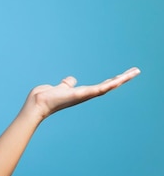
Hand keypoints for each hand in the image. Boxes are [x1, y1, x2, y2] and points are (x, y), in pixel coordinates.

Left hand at [23, 67, 139, 120]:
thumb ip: (66, 84)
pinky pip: (98, 89)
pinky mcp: (80, 94)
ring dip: (121, 79)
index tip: (124, 75)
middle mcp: (85, 95)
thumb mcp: (60, 87)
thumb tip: (70, 80)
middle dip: (123, 78)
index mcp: (82, 92)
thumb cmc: (46, 97)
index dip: (113, 80)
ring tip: (134, 72)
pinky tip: (118, 80)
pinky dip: (109, 85)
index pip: (102, 85)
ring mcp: (84, 95)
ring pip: (107, 87)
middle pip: (108, 85)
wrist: (38, 103)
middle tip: (136, 71)